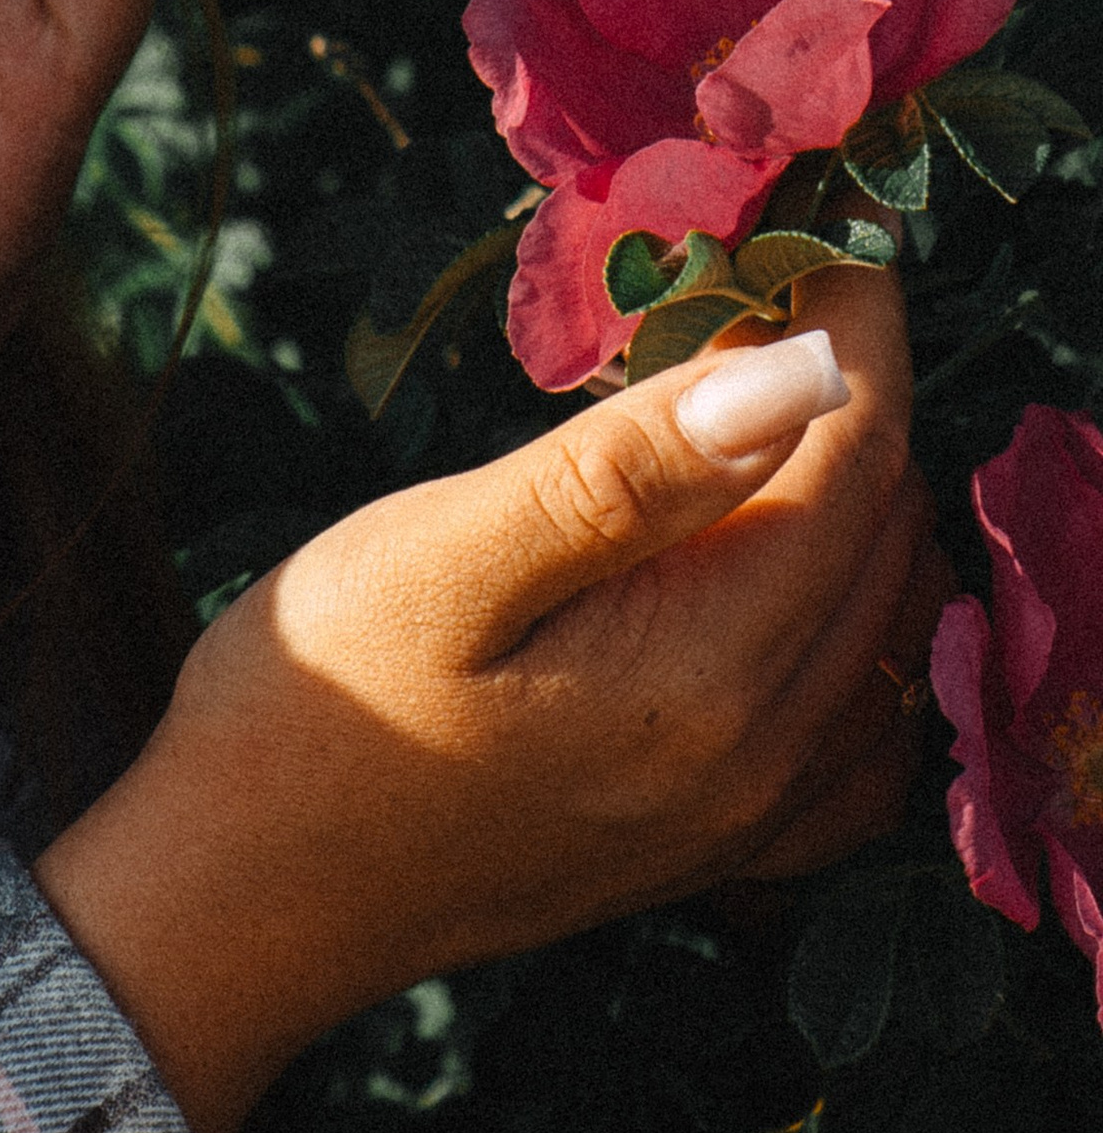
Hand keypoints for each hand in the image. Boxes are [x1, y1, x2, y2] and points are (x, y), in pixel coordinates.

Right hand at [36, 270, 938, 1132]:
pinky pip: (866, 732)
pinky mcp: (717, 849)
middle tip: (761, 296)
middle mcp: (762, 757)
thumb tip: (803, 370)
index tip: (816, 230)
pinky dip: (863, 629)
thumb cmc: (310, 710)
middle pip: (888, 534)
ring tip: (760, 410)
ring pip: (892, 622)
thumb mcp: (440, 560)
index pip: (854, 459)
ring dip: (862, 499)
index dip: (854, 328)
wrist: (241, 901)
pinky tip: (794, 581)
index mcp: (702, 673)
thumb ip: (624, 471)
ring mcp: (748, 818)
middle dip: (854, 397)